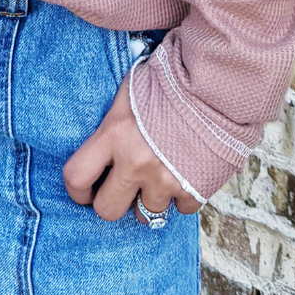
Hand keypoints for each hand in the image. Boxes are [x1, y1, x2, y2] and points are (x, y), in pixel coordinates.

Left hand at [63, 72, 204, 224]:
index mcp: (114, 134)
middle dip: (113, 201)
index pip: (76, 177)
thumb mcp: (130, 92)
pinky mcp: (194, 189)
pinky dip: (182, 197)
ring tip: (159, 176)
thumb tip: (105, 140)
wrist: (218, 83)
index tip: (86, 190)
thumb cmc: (172, 80)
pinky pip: (181, 209)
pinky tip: (185, 173)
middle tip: (123, 188)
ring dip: (150, 199)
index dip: (77, 190)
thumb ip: (114, 122)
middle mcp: (135, 163)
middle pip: (107, 210)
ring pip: (146, 214)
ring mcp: (165, 180)